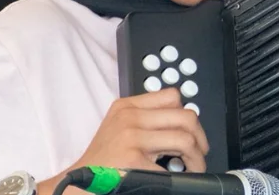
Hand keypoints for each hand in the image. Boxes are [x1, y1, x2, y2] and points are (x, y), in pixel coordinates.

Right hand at [38, 88, 207, 194]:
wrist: (77, 183)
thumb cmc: (102, 162)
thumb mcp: (119, 129)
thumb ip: (145, 120)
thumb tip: (184, 125)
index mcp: (126, 106)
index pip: (172, 96)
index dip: (188, 115)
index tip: (191, 131)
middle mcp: (129, 117)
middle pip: (185, 116)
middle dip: (200, 137)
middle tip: (200, 152)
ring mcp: (131, 136)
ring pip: (185, 137)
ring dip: (197, 157)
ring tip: (193, 166)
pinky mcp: (134, 158)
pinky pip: (173, 163)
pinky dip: (183, 173)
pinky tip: (181, 177)